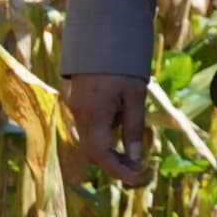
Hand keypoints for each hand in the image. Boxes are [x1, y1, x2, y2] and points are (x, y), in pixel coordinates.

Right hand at [65, 70, 149, 185]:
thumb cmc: (122, 65)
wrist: (101, 37)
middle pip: (93, 152)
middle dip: (114, 164)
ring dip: (110, 152)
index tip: (136, 180)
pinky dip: (105, 138)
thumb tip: (135, 157)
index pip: (101, 155)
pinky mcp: (79, 104)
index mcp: (93, 116)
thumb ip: (134, 127)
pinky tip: (123, 133)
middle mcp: (80, 116)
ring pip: (91, 142)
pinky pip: (91, 129)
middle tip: (139, 170)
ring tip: (135, 156)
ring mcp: (77, 110)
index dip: (118, 171)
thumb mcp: (135, 96)